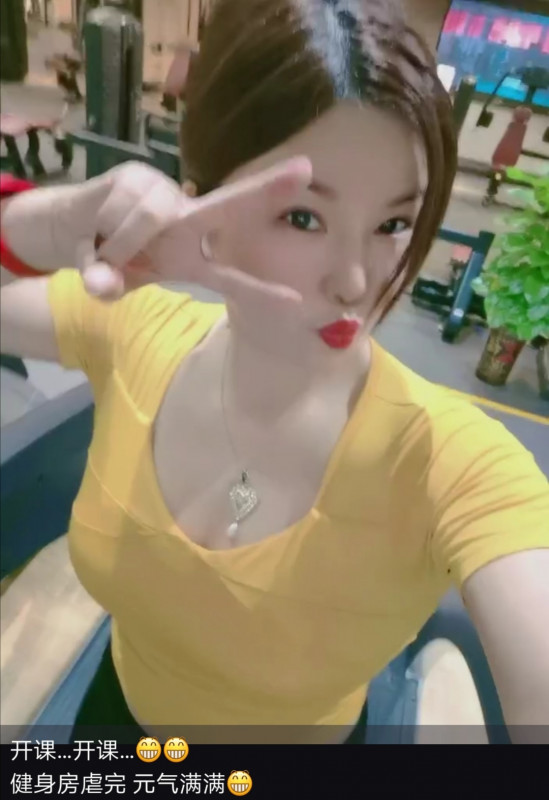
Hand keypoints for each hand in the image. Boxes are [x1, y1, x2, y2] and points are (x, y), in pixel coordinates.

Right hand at [2, 159, 312, 312]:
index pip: (230, 276)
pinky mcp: (136, 175)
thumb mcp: (113, 284)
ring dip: (122, 244)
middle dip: (264, 190)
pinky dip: (104, 227)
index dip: (258, 290)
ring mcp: (163, 195)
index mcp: (191, 257)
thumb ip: (110, 287)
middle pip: (228, 206)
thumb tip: (100, 284)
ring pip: (153, 218)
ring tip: (106, 250)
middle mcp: (186, 221)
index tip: (295, 300)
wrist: (72, 226)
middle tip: (306, 170)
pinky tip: (97, 227)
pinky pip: (123, 207)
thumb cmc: (106, 260)